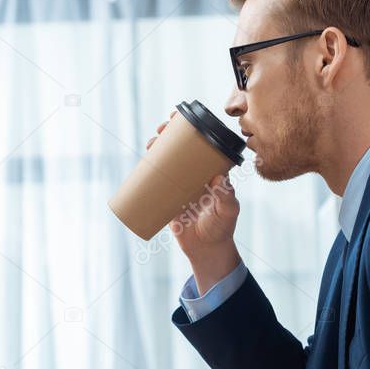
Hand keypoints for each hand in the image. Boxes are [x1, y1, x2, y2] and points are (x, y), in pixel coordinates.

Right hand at [145, 110, 241, 293]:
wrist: (207, 250)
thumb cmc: (222, 228)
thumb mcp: (227, 211)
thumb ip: (226, 197)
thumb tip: (219, 178)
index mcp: (212, 171)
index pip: (204, 142)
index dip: (193, 127)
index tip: (182, 118)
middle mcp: (197, 173)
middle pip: (182, 147)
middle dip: (170, 133)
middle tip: (161, 129)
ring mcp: (182, 184)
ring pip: (168, 159)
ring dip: (158, 147)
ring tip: (151, 143)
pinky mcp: (169, 196)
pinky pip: (157, 179)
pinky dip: (149, 169)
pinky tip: (142, 161)